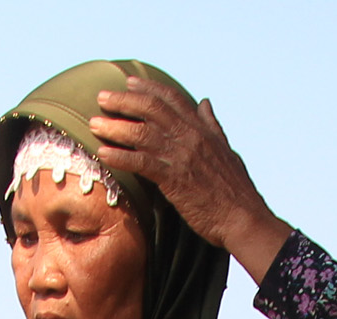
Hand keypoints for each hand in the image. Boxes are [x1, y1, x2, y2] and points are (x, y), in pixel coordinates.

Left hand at [90, 81, 293, 283]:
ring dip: (115, 126)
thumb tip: (205, 102)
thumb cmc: (236, 191)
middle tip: (102, 98)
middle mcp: (191, 137)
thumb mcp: (227, 150)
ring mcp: (182, 156)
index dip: (149, 88)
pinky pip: (141, 162)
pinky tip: (103, 154)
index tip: (130, 82)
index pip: (172, 99)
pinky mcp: (174, 178)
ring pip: (142, 132)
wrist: (243, 218)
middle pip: (151, 109)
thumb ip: (212, 125)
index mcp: (203, 129)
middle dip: (124, 101)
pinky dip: (120, 156)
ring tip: (94, 124)